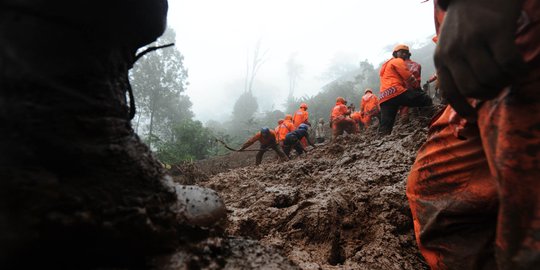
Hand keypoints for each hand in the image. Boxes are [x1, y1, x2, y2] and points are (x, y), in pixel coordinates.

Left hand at [435, 0, 524, 118]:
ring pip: (491, 77)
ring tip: (510, 74)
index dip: (462, 108)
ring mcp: (473, 40)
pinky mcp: (495, 30)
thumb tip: (467, 92)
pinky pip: (509, 62)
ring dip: (505, 81)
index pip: (449, 92)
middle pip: (473, 88)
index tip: (473, 117)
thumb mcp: (450, 42)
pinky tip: (522, 68)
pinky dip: (518, 70)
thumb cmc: (468, 19)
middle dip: (490, 93)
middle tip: (500, 85)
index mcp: (442, 57)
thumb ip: (455, 64)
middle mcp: (454, 50)